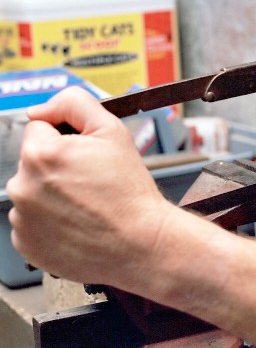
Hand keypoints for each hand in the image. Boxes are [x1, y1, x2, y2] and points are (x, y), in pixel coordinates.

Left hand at [6, 87, 169, 286]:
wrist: (140, 242)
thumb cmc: (130, 192)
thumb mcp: (112, 130)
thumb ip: (74, 103)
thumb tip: (42, 109)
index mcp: (40, 155)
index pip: (40, 128)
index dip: (68, 137)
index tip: (86, 156)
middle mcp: (23, 187)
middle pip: (36, 161)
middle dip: (59, 165)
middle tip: (92, 181)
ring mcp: (23, 219)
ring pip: (34, 191)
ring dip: (54, 193)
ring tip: (87, 204)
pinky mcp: (27, 244)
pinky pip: (33, 221)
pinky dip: (51, 220)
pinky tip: (77, 222)